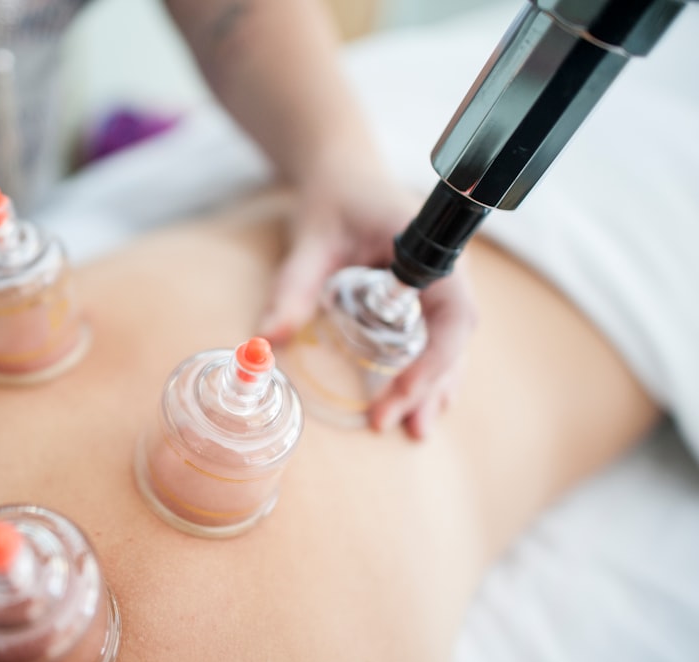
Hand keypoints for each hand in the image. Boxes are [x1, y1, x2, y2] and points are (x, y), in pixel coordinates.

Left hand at [258, 161, 477, 439]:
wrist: (343, 172)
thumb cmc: (333, 198)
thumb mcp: (310, 240)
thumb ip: (293, 286)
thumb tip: (266, 340)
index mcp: (430, 248)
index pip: (454, 315)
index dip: (435, 360)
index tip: (400, 394)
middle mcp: (446, 269)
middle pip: (453, 338)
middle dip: (428, 385)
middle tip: (399, 427)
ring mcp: (439, 284)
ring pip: (449, 343)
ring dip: (433, 386)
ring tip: (415, 430)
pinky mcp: (424, 295)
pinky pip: (435, 338)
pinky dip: (426, 370)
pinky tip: (416, 402)